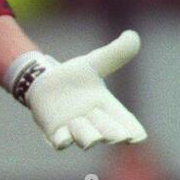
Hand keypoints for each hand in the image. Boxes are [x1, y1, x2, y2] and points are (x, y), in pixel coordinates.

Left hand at [26, 30, 146, 149]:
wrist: (43, 81)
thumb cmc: (73, 76)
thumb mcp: (94, 63)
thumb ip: (114, 54)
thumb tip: (133, 36)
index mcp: (108, 106)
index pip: (126, 122)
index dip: (132, 130)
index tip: (136, 137)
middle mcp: (94, 122)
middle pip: (109, 134)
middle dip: (110, 132)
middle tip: (112, 132)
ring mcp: (75, 130)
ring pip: (86, 140)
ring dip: (85, 133)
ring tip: (77, 120)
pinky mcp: (55, 134)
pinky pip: (61, 143)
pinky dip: (64, 140)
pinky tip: (64, 138)